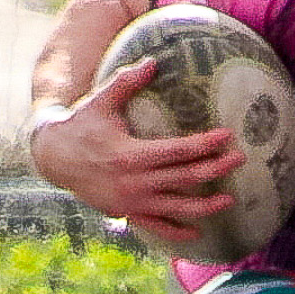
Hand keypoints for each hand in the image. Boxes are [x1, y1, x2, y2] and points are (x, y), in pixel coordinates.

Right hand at [29, 58, 245, 245]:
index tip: (228, 136)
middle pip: (185, 178)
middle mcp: (135, 182)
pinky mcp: (127, 213)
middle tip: (240, 159)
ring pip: (177, 208)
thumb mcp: (101, 100)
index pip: (178, 151)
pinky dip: (177, 232)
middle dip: (215, 170)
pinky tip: (197, 233)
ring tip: (230, 201)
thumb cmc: (81, 124)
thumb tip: (152, 61)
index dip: (205, 145)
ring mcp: (132, 202)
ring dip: (205, 206)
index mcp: (131, 154)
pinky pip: (157, 227)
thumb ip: (126, 81)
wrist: (54, 158)